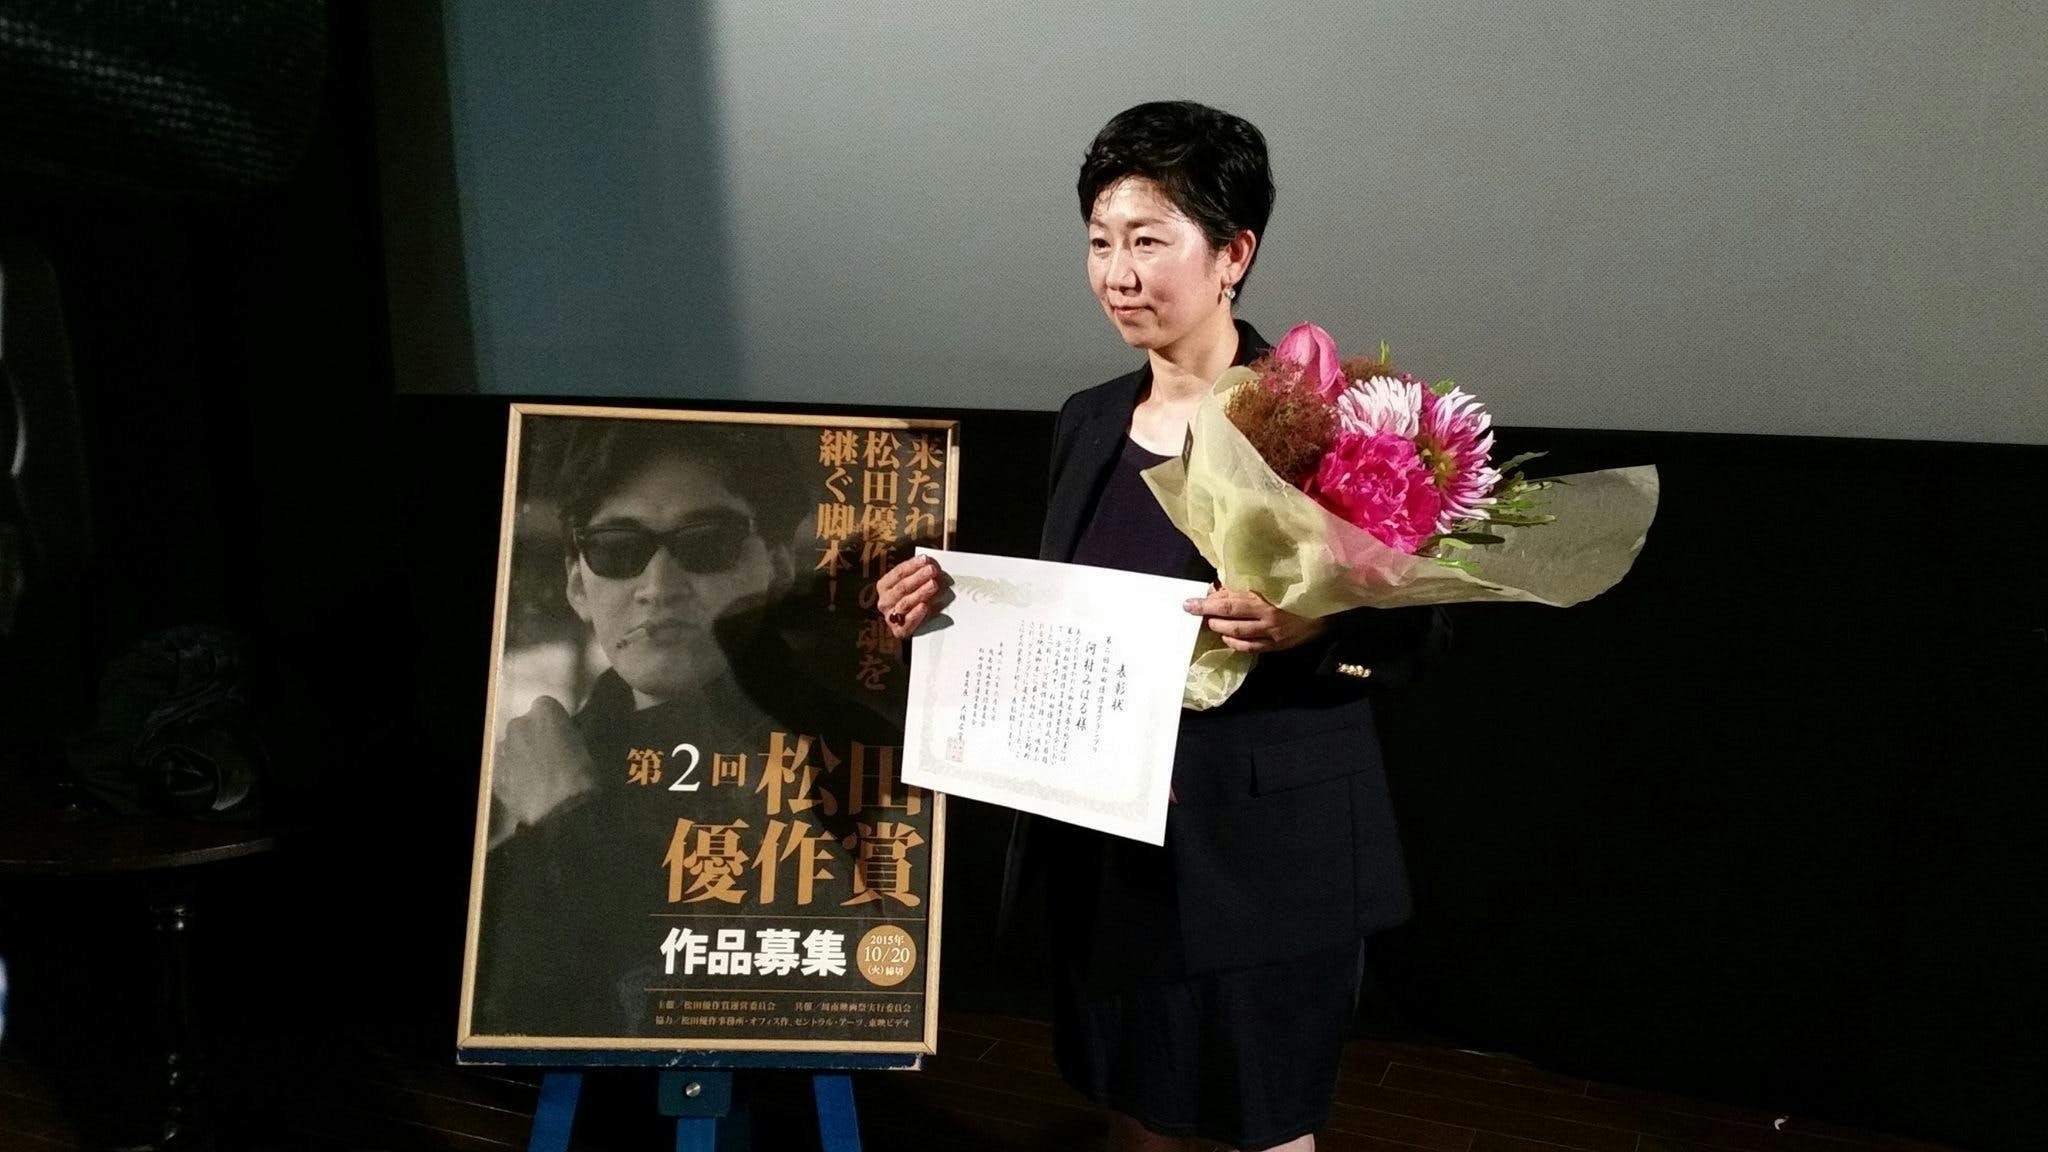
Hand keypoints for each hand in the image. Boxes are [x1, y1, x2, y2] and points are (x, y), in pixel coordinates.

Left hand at [492, 695, 597, 830]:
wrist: (559, 812)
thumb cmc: (581, 777)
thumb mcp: (586, 748)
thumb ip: (569, 735)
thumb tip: (564, 737)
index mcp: (545, 711)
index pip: (546, 706)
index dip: (553, 722)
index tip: (561, 736)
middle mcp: (519, 723)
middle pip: (525, 725)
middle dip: (534, 737)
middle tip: (549, 757)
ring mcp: (503, 747)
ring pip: (512, 746)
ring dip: (521, 755)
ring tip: (536, 777)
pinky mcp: (494, 771)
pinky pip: (504, 768)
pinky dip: (512, 774)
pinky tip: (525, 789)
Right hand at [876, 554, 945, 639]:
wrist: (909, 625)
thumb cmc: (912, 598)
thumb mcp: (912, 584)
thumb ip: (918, 574)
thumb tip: (931, 563)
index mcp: (884, 586)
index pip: (898, 572)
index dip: (913, 565)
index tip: (926, 559)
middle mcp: (884, 601)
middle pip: (902, 587)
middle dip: (919, 577)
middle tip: (932, 570)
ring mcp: (890, 616)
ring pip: (905, 602)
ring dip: (920, 593)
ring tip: (933, 585)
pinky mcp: (898, 630)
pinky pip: (907, 622)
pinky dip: (916, 614)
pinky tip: (925, 606)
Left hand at [1184, 586, 1327, 653]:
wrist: (1330, 605)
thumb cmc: (1301, 586)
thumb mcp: (1276, 579)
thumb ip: (1249, 583)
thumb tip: (1222, 587)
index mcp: (1267, 595)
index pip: (1229, 600)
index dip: (1208, 602)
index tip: (1189, 602)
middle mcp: (1268, 615)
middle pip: (1230, 616)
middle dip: (1208, 614)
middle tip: (1194, 611)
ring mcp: (1273, 633)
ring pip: (1238, 634)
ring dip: (1220, 628)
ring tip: (1211, 623)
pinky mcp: (1279, 644)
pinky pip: (1252, 647)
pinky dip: (1236, 643)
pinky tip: (1228, 638)